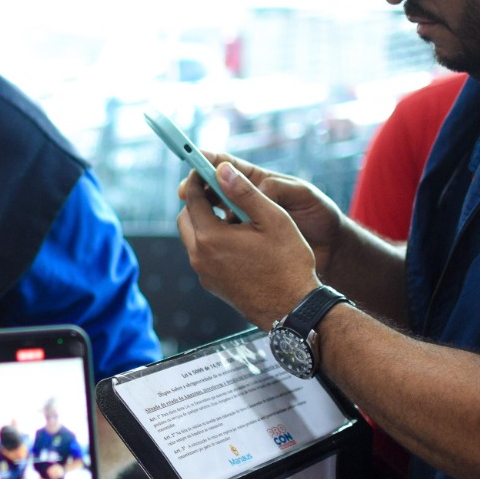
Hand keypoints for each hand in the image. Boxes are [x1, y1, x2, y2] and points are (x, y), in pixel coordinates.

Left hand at [176, 156, 325, 328]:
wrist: (293, 309)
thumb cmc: (288, 264)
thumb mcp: (273, 219)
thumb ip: (245, 192)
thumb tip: (222, 169)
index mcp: (210, 237)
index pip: (192, 199)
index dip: (197, 180)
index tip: (205, 169)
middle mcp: (199, 257)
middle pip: (186, 219)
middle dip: (197, 202)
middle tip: (219, 192)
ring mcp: (203, 273)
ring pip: (193, 238)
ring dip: (205, 223)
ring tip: (234, 216)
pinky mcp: (211, 285)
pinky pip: (203, 256)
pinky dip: (212, 242)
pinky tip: (238, 240)